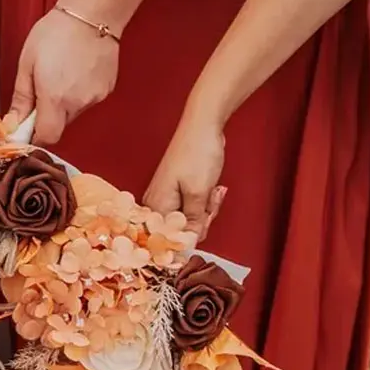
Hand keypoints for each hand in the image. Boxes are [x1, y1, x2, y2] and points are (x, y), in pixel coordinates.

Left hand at [7, 8, 120, 143]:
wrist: (91, 13)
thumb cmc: (57, 31)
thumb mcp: (27, 63)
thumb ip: (21, 98)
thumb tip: (13, 122)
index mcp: (55, 97)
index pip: (46, 137)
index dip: (34, 135)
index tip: (26, 125)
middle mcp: (78, 102)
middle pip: (59, 126)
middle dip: (47, 116)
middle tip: (41, 90)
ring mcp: (95, 97)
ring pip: (73, 113)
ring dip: (63, 103)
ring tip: (60, 74)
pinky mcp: (107, 89)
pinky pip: (87, 101)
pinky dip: (79, 93)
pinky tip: (75, 71)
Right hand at [143, 114, 227, 237]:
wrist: (202, 127)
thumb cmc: (197, 155)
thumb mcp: (199, 194)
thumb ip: (193, 222)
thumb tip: (189, 242)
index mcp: (157, 206)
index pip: (169, 238)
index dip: (188, 238)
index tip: (203, 226)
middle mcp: (156, 204)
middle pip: (180, 230)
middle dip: (201, 220)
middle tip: (210, 202)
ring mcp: (167, 197)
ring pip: (189, 218)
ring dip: (206, 209)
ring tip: (213, 191)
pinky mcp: (177, 191)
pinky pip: (192, 207)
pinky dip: (205, 201)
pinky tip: (213, 189)